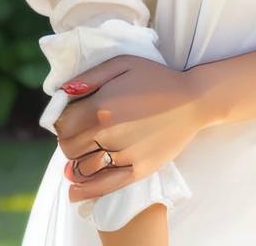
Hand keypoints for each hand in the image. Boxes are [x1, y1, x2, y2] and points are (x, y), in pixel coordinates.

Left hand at [55, 55, 205, 203]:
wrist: (193, 100)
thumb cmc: (157, 78)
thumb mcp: (123, 63)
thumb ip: (90, 76)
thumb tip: (62, 92)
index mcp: (102, 106)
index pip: (62, 124)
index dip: (61, 121)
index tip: (70, 118)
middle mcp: (109, 133)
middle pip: (69, 147)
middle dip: (68, 140)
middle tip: (79, 133)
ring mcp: (124, 154)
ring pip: (82, 168)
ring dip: (77, 161)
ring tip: (84, 153)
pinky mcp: (138, 170)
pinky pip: (104, 186)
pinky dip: (85, 190)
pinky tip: (74, 191)